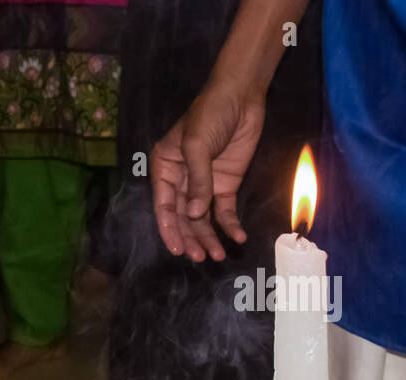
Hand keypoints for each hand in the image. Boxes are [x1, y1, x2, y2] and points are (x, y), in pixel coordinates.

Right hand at [151, 81, 264, 260]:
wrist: (241, 96)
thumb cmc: (210, 114)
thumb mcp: (197, 145)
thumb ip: (197, 180)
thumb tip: (194, 215)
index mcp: (164, 169)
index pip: (164, 206)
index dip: (169, 229)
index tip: (177, 249)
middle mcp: (180, 181)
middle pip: (183, 217)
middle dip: (191, 238)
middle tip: (201, 257)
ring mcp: (203, 185)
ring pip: (202, 219)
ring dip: (209, 237)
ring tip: (218, 255)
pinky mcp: (224, 185)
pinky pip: (224, 211)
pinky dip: (230, 225)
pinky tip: (237, 238)